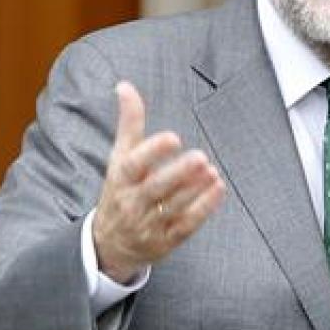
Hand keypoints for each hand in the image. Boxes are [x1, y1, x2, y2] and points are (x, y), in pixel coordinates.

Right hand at [91, 81, 225, 282]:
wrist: (110, 244)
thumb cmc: (120, 191)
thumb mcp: (119, 158)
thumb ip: (129, 124)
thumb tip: (125, 85)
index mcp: (120, 180)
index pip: (133, 166)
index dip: (152, 151)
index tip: (173, 137)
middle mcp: (132, 203)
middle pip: (155, 188)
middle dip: (178, 174)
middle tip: (201, 157)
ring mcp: (149, 224)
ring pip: (173, 207)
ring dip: (195, 190)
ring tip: (212, 171)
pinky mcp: (167, 240)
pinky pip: (187, 225)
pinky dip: (204, 208)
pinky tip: (218, 189)